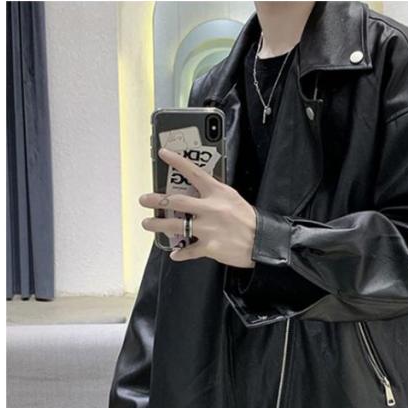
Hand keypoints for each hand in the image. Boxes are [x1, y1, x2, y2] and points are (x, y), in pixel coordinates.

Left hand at [139, 147, 256, 267]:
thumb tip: (195, 194)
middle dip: (156, 200)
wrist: (263, 242)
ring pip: (176, 225)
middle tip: (144, 199)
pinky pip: (189, 250)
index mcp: (218, 193)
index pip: (194, 173)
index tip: (163, 154)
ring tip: (148, 223)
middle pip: (176, 201)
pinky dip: (180, 253)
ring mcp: (209, 229)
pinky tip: (174, 253)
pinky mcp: (210, 247)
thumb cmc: (249, 220)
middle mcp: (210, 209)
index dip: (177, 161)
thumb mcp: (232, 199)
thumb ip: (214, 195)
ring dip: (157, 224)